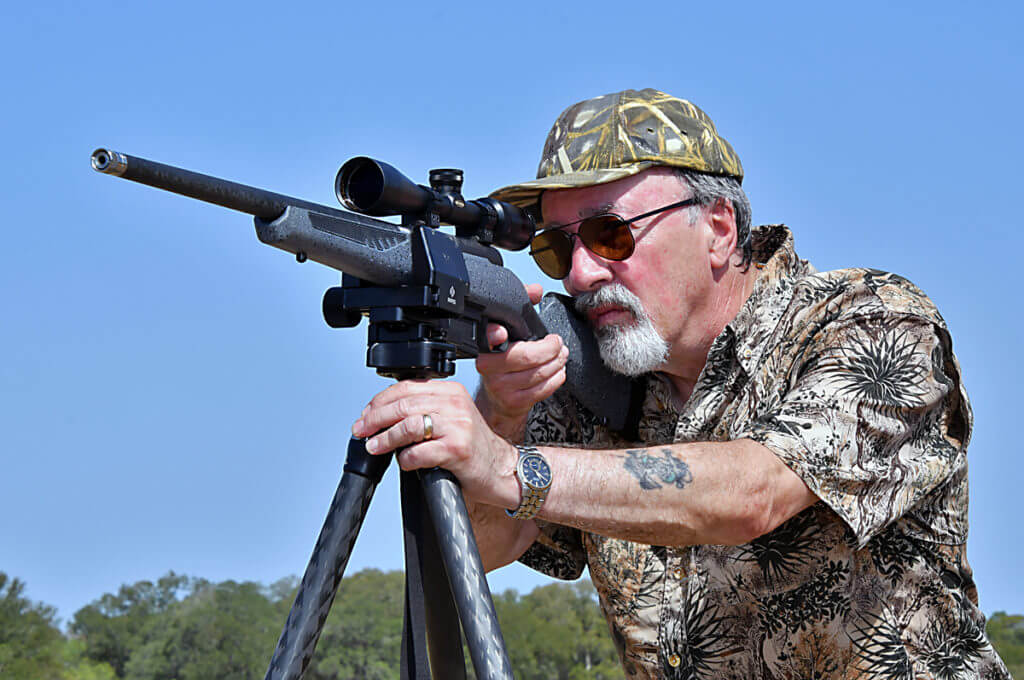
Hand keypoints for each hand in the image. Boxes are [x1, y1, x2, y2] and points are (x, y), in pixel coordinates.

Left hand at [352, 380, 519, 507]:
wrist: (503, 470)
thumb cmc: (474, 448)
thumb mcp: (452, 418)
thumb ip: (425, 410)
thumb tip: (382, 416)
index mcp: (451, 391)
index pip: (406, 388)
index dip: (379, 402)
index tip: (365, 416)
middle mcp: (455, 404)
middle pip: (402, 405)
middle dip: (375, 420)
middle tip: (361, 432)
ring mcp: (458, 426)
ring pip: (408, 426)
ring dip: (385, 439)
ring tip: (374, 447)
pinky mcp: (458, 450)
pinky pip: (419, 453)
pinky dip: (406, 459)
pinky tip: (405, 462)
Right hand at [475, 283, 567, 439]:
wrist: (497, 399)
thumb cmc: (505, 362)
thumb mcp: (510, 333)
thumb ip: (522, 308)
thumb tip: (534, 290)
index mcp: (485, 346)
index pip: (488, 337)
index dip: (494, 334)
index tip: (501, 332)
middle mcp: (488, 367)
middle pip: (525, 356)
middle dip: (550, 348)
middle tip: (557, 344)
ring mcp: (500, 387)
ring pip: (538, 373)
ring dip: (557, 362)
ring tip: (561, 355)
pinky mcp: (514, 402)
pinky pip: (542, 389)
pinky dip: (556, 378)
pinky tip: (558, 370)